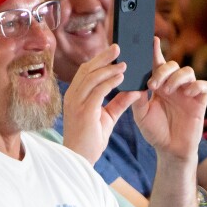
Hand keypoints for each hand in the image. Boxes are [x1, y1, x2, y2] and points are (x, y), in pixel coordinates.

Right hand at [62, 43, 137, 162]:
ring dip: (109, 67)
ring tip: (124, 63)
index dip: (99, 60)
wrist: (79, 159)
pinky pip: (98, 90)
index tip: (113, 52)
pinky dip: (110, 82)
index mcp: (74, 95)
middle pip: (87, 69)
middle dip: (103, 56)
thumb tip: (134, 89)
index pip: (85, 71)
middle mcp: (72, 96)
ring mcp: (76, 103)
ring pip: (92, 76)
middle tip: (118, 47)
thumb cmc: (90, 140)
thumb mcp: (107, 117)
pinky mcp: (83, 111)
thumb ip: (119, 102)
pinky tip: (121, 77)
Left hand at [131, 37, 206, 160]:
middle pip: (172, 65)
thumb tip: (133, 80)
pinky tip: (187, 93)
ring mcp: (188, 91)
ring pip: (187, 71)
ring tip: (166, 91)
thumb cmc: (155, 131)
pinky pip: (203, 85)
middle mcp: (173, 85)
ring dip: (175, 78)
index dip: (154, 51)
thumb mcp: (141, 113)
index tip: (150, 40)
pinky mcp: (200, 100)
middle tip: (153, 85)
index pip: (156, 64)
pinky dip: (195, 86)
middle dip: (162, 71)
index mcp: (158, 85)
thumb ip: (137, 96)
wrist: (169, 150)